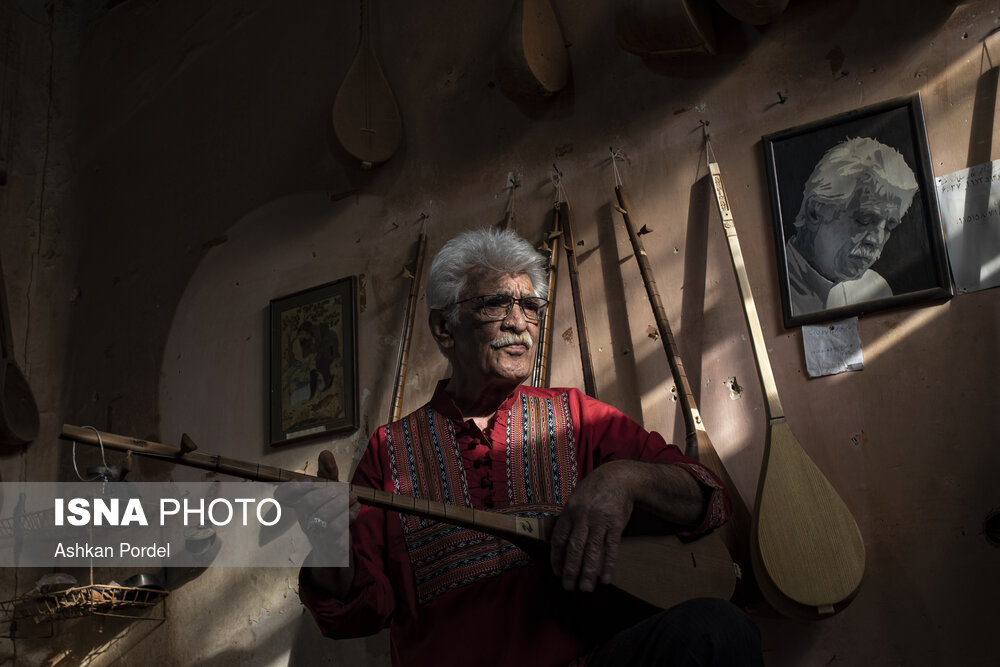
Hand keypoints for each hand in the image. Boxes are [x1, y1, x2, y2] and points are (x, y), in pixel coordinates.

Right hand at [273, 450, 359, 559]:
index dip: (293, 487)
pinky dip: (349, 515)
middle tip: (344, 490)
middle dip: (327, 493)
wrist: (335, 548)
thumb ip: (327, 474)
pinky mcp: (330, 544)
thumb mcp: (330, 493)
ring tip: (353, 497)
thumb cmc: (331, 516)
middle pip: (308, 504)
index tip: (308, 480)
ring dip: (342, 503)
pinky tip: (356, 509)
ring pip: (324, 516)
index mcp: (300, 506)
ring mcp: (316, 533)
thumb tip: (325, 453)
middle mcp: (304, 520)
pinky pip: (337, 529)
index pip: (284, 496)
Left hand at [549, 460, 634, 592]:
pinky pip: (611, 548)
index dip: (557, 557)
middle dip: (570, 570)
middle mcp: (582, 517)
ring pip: (592, 551)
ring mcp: (600, 521)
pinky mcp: (616, 524)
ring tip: (585, 589)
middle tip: (568, 588)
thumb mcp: (576, 498)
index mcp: (569, 511)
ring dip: (588, 572)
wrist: (619, 478)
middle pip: (574, 548)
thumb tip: (561, 543)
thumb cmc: (595, 489)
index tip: (557, 572)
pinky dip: (608, 565)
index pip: (559, 539)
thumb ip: (569, 519)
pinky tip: (605, 579)